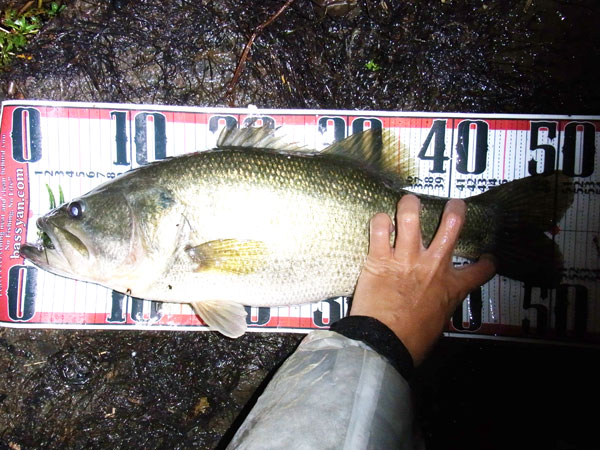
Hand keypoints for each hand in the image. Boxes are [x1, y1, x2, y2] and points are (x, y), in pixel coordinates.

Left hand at [350, 195, 495, 365]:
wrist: (385, 342)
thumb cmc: (412, 341)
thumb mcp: (438, 323)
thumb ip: (439, 306)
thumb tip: (431, 306)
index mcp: (452, 286)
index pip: (480, 270)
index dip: (487, 263)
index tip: (487, 258)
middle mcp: (433, 265)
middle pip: (452, 225)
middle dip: (455, 209)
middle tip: (454, 204)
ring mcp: (406, 258)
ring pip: (411, 216)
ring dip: (410, 204)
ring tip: (409, 201)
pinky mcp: (380, 258)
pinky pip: (380, 228)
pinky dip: (380, 221)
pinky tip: (381, 221)